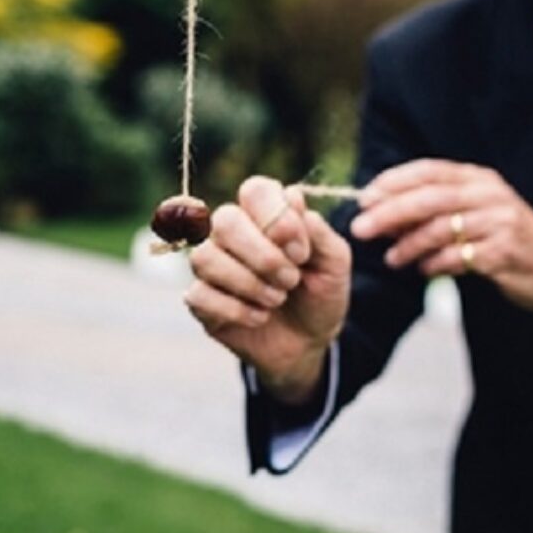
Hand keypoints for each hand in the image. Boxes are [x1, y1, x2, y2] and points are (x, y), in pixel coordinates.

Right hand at [186, 177, 350, 402]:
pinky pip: (198, 294)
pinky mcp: (200, 299)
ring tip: (277, 300)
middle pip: (224, 220)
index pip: (255, 190)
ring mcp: (212, 264)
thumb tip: (292, 196)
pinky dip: (236, 309)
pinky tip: (259, 317)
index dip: (277, 218)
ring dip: (249, 284)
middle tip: (291, 280)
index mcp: (265, 213)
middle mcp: (232, 232)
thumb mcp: (334, 263)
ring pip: (205, 257)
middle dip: (263, 256)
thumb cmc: (320, 293)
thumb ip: (318, 230)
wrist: (309, 342)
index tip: (302, 252)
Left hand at [352, 159, 532, 315]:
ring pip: (441, 228)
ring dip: (409, 244)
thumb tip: (382, 214)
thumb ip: (434, 209)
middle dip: (390, 212)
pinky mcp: (504, 251)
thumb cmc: (505, 239)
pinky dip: (436, 264)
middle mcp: (488, 194)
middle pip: (430, 197)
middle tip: (362, 228)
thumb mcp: (474, 213)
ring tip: (392, 258)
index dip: (393, 182)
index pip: (428, 171)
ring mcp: (499, 222)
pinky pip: (459, 256)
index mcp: (477, 179)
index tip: (365, 198)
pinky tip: (425, 270)